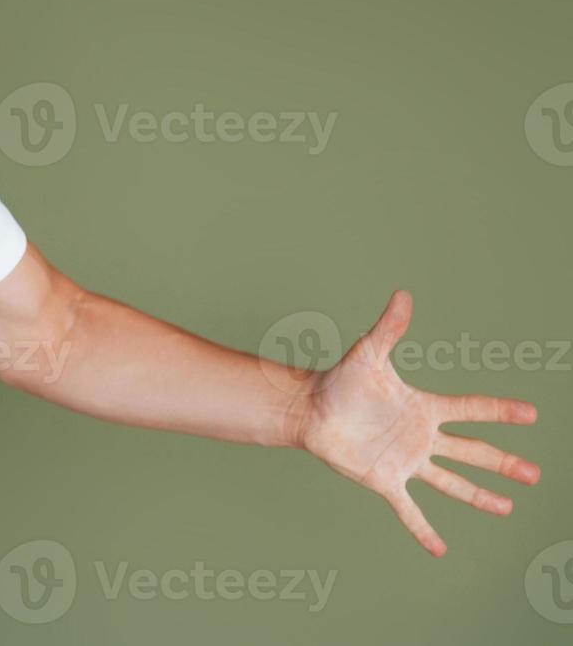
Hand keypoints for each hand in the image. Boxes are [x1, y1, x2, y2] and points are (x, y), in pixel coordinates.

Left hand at [295, 290, 540, 555]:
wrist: (308, 409)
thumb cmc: (338, 380)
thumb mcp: (367, 354)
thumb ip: (388, 328)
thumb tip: (402, 294)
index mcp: (423, 408)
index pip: (470, 409)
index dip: (500, 411)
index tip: (531, 413)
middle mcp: (421, 437)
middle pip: (472, 451)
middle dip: (503, 462)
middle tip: (535, 474)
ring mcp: (406, 460)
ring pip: (451, 483)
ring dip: (479, 495)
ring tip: (506, 507)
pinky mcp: (384, 480)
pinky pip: (409, 509)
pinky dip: (424, 529)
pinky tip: (440, 549)